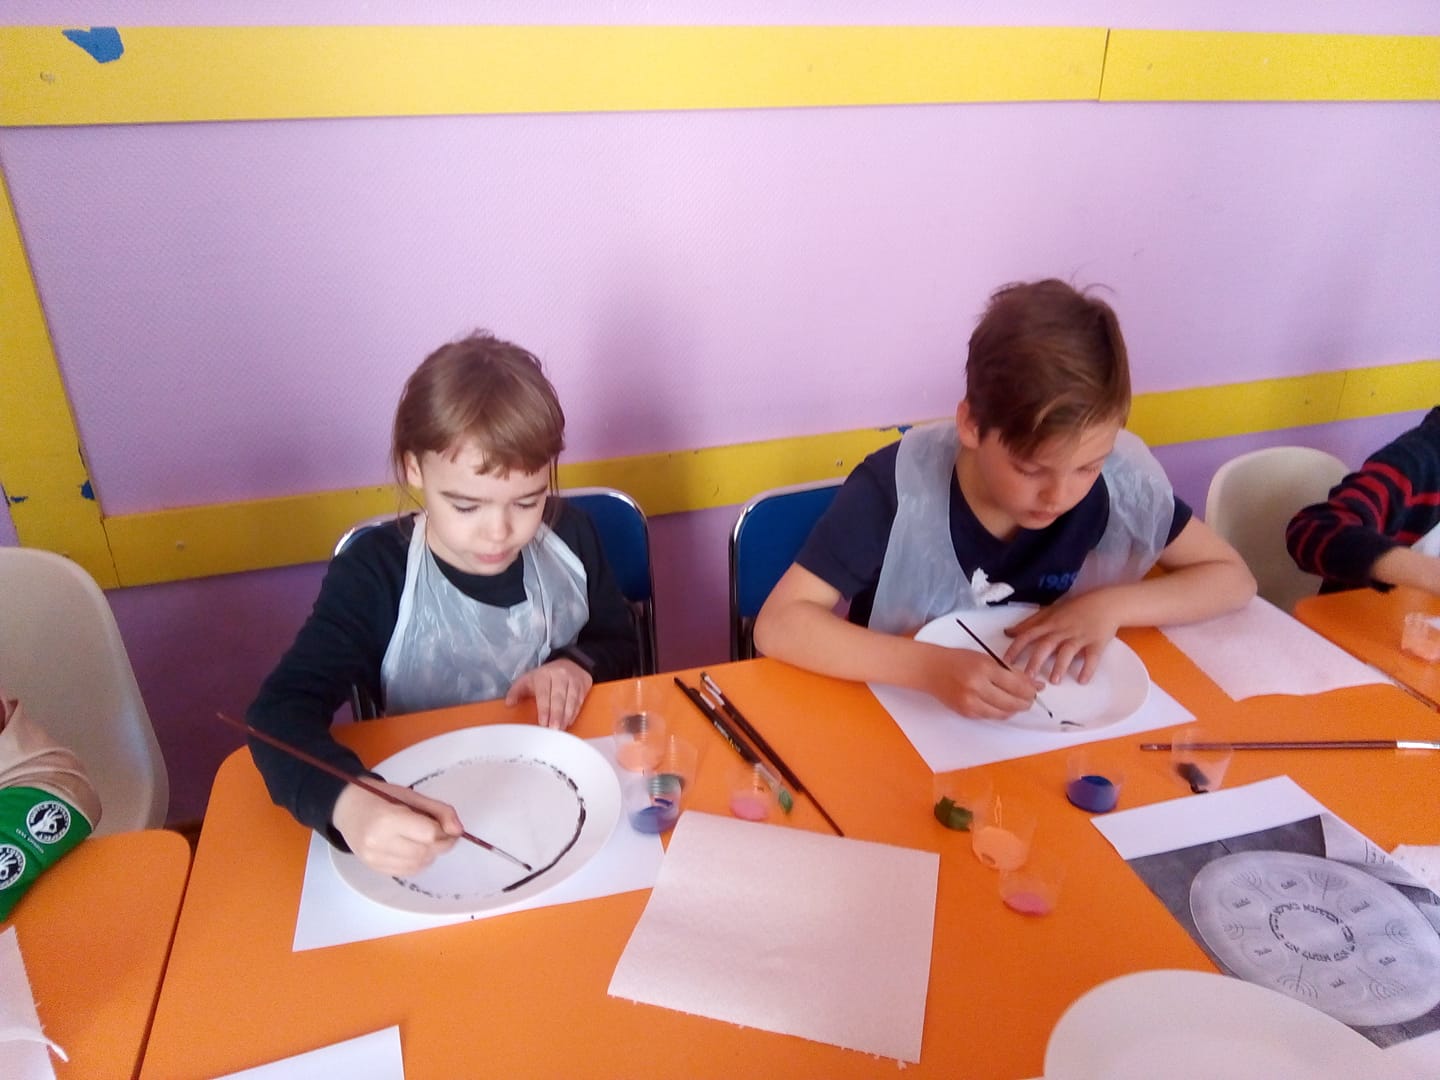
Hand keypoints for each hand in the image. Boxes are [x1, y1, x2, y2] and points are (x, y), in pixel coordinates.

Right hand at [331, 780, 460, 876]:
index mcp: (387, 819)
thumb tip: (459, 831)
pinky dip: (418, 862)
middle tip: (439, 832)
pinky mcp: (374, 868)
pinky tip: (413, 848)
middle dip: (440, 844)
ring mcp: (374, 859)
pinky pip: (407, 872)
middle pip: (426, 852)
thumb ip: (439, 811)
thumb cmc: (380, 796)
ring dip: (430, 854)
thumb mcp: (412, 796)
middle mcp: (379, 843)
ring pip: (419, 865)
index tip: (445, 824)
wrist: (347, 807)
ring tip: (423, 838)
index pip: (429, 834)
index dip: (444, 830)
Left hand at [505, 658, 591, 729]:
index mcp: (544, 675)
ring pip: (571, 700)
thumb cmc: (545, 676)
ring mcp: (573, 681)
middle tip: (554, 729)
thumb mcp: (528, 679)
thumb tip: (509, 703)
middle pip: (559, 697)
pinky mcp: (583, 687)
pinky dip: (574, 713)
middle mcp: (560, 677)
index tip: (543, 722)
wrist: (571, 662)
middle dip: (556, 714)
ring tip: (561, 729)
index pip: (544, 693)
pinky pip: (579, 701)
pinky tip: (569, 722)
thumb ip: (516, 691)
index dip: (544, 708)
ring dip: (566, 716)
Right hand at [917, 643, 1037, 718]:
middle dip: (1025, 702)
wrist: (930, 669)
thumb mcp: (985, 659)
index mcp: (984, 668)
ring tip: (1017, 703)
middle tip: (1029, 699)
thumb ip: (1010, 671)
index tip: (1036, 690)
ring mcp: (970, 702)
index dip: (1030, 690)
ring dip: (1014, 709)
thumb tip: (1034, 683)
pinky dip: (1000, 712)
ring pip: (1003, 713)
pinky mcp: (966, 712)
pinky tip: (1001, 706)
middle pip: (1012, 702)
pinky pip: (990, 716)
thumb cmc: (958, 660)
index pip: (1017, 685)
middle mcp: (977, 686)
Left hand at [1001, 592, 1121, 684]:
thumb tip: (1008, 632)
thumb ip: (1030, 623)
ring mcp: (1080, 636)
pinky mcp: (1097, 642)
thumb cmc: (1076, 608)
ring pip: (1068, 651)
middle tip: (1027, 676)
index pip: (1029, 635)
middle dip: (1036, 660)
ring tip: (1054, 681)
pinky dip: (1088, 669)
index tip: (1006, 662)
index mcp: (1050, 623)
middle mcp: (1063, 630)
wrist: (1106, 602)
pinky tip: (1082, 680)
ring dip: (1060, 666)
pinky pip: (1092, 657)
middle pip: (1046, 645)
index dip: (1016, 648)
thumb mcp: (1051, 611)